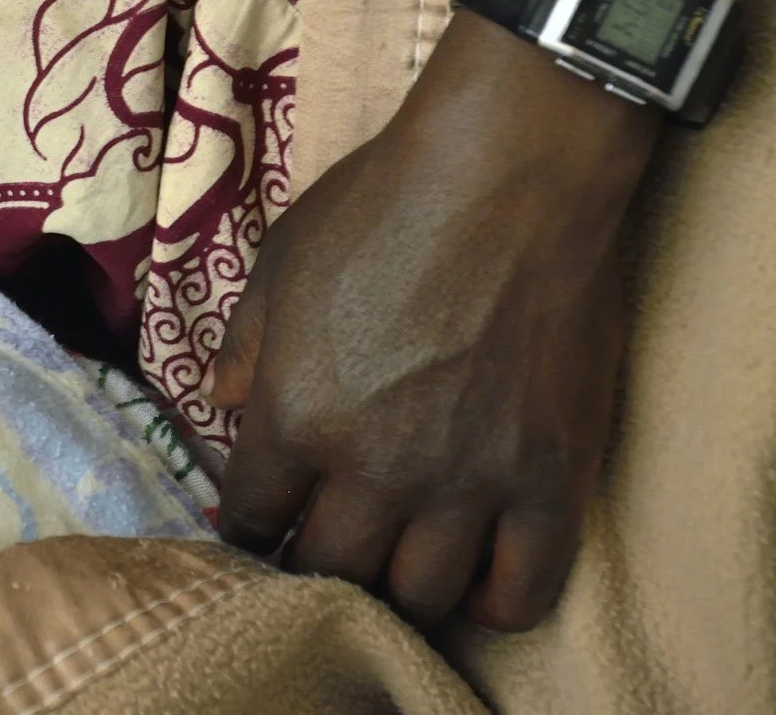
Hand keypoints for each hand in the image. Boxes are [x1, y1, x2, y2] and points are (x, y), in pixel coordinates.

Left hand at [210, 14, 657, 631]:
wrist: (509, 174)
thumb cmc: (383, 204)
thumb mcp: (281, 260)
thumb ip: (246, 343)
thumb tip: (224, 403)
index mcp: (295, 413)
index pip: (252, 518)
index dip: (251, 526)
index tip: (264, 522)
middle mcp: (374, 466)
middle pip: (332, 572)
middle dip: (315, 569)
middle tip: (326, 550)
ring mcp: (468, 482)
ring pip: (421, 596)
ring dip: (398, 590)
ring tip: (395, 564)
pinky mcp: (551, 479)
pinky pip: (524, 589)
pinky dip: (494, 601)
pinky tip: (476, 575)